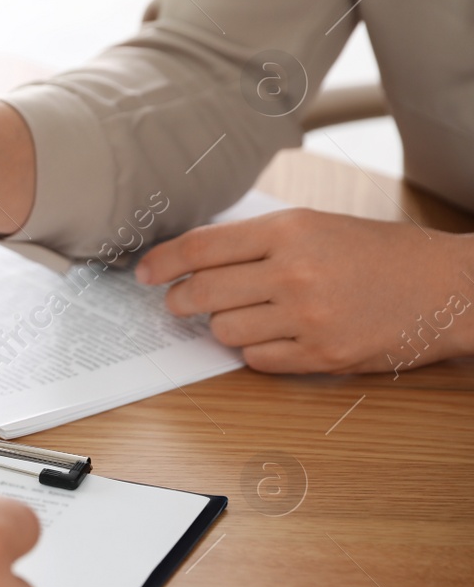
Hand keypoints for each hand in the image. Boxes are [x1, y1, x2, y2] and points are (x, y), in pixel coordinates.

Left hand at [136, 208, 473, 373]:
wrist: (451, 288)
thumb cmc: (383, 254)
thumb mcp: (319, 226)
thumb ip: (260, 242)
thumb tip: (195, 259)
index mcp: (290, 230)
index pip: (201, 247)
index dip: (161, 262)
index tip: (144, 273)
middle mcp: (294, 271)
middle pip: (201, 292)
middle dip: (179, 301)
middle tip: (178, 303)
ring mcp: (308, 316)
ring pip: (224, 330)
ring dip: (222, 327)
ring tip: (245, 316)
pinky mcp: (323, 355)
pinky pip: (257, 360)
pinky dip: (255, 352)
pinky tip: (273, 337)